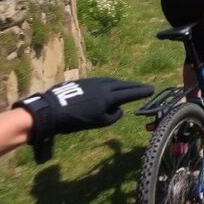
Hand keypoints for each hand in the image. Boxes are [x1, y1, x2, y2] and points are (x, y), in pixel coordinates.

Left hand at [13, 77, 152, 161]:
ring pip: (112, 82)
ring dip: (122, 84)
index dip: (141, 92)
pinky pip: (103, 81)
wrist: (52, 110)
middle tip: (144, 87)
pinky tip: (109, 87)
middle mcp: (104, 86)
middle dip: (134, 86)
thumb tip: (119, 109)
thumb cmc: (76, 120)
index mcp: (109, 96)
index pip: (129, 93)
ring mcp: (94, 82)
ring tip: (128, 87)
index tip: (152, 90)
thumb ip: (112, 116)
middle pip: (123, 85)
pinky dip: (111, 84)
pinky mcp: (85, 82)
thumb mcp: (98, 122)